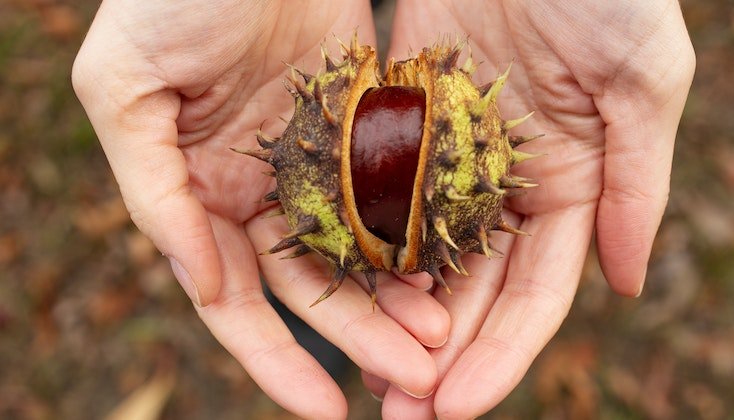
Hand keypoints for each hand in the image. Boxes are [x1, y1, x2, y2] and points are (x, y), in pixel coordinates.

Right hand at [72, 1, 449, 416]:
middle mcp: (260, 189)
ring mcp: (316, 161)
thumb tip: (199, 284)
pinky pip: (393, 189)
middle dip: (360, 337)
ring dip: (398, 297)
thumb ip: (154, 190)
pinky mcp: (362, 124)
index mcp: (199, 193)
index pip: (237, 299)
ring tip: (443, 339)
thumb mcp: (124, 89)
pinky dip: (418, 230)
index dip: (275, 360)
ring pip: (361, 247)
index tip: (322, 413)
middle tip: (416, 379)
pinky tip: (451, 265)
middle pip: (313, 285)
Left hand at [363, 0, 694, 417]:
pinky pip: (375, 193)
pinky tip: (335, 291)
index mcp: (570, 188)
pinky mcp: (399, 124)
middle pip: (469, 292)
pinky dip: (359, 244)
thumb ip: (635, 185)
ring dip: (391, 319)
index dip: (501, 356)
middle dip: (437, 359)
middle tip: (402, 417)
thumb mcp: (641, 80)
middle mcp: (505, 187)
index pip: (534, 295)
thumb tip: (629, 285)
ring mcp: (448, 159)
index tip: (459, 406)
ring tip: (362, 377)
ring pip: (418, 256)